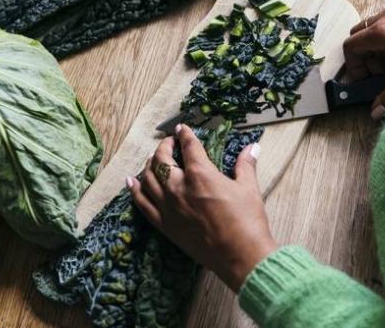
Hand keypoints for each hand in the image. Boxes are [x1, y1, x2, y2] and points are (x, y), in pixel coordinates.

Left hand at [128, 124, 277, 291]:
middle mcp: (179, 188)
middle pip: (161, 160)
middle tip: (169, 144)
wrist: (239, 256)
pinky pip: (142, 204)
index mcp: (200, 174)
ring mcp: (168, 207)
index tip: (182, 128)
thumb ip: (246, 165)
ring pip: (148, 178)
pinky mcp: (165, 225)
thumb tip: (253, 147)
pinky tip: (131, 181)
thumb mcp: (249, 189)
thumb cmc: (247, 221)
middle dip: (164, 147)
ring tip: (154, 159)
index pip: (188, 146)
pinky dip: (134, 190)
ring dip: (149, 164)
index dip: (185, 134)